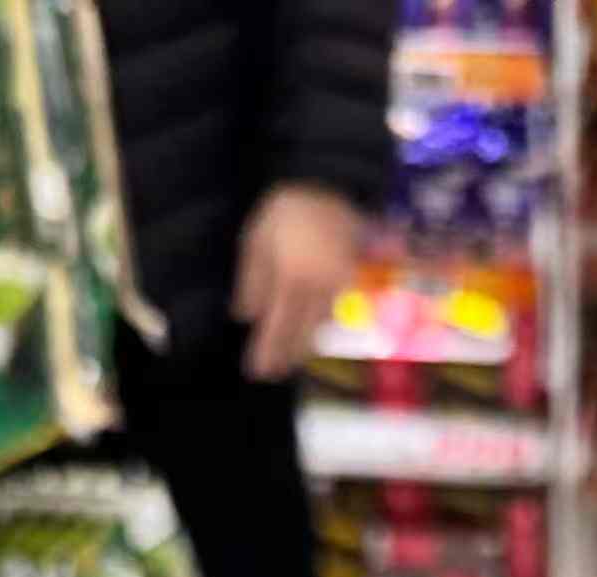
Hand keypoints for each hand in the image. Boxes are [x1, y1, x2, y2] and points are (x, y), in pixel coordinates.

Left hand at [231, 185, 362, 380]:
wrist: (330, 182)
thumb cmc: (286, 210)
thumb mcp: (257, 239)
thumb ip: (251, 280)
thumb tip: (244, 317)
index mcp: (292, 276)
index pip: (278, 326)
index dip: (268, 352)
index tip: (256, 371)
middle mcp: (319, 287)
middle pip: (303, 336)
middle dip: (286, 357)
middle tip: (271, 374)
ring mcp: (339, 285)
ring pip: (320, 328)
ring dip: (302, 346)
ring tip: (287, 360)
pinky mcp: (352, 281)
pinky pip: (333, 313)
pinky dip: (318, 328)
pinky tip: (307, 334)